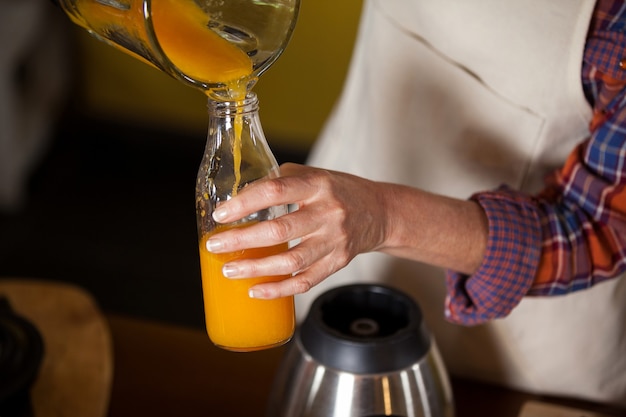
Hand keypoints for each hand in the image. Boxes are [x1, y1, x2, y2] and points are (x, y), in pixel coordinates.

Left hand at [205, 163, 487, 299]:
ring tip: (229, 271)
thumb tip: (238, 197)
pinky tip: (256, 291)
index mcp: (317, 185)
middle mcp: (328, 212)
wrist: (380, 212)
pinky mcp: (339, 262)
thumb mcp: (313, 175)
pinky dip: (279, 290)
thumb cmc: (338, 191)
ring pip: (291, 261)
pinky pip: (306, 281)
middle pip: (280, 230)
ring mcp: (335, 241)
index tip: (221, 214)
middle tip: (215, 245)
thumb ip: (279, 180)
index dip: (245, 203)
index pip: (276, 191)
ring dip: (257, 269)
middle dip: (242, 240)